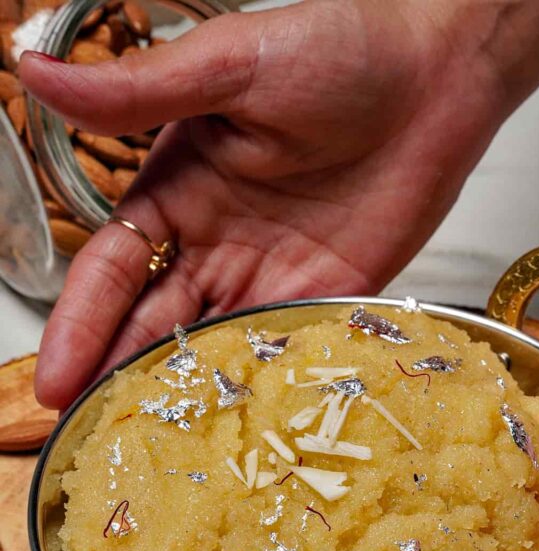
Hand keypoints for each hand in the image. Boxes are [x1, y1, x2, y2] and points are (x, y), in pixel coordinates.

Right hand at [20, 0, 538, 409]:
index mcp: (177, 192)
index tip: (54, 379)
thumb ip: (141, 90)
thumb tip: (35, 74)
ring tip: (150, 449)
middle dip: (115, 378)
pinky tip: (232, 430)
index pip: (114, 272)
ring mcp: (271, 278)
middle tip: (88, 435)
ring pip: (210, 350)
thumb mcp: (229, 63)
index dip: (81, 326)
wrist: (435, 77)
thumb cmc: (335, 49)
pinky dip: (255, 391)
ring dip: (180, 396)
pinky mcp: (326, 300)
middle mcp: (216, 246)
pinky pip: (281, 354)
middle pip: (153, 325)